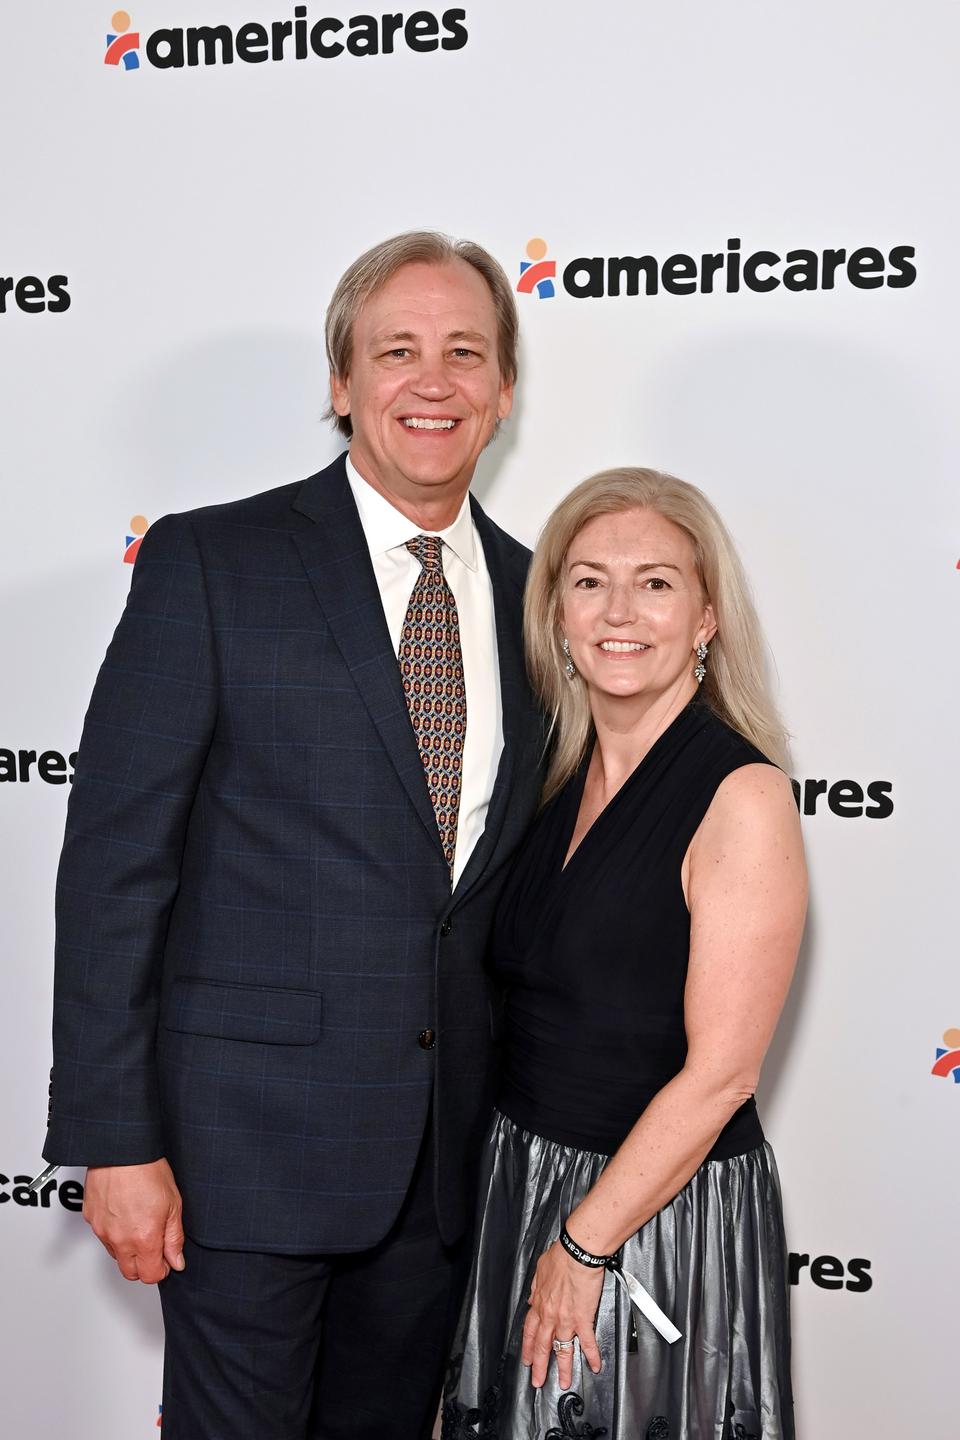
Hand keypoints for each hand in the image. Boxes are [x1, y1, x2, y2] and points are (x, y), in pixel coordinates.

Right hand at [83, 1159, 184, 1283]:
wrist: (122, 1150)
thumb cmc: (148, 1170)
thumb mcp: (174, 1204)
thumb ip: (174, 1238)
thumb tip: (176, 1260)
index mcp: (144, 1239)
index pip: (150, 1276)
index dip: (162, 1269)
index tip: (166, 1259)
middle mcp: (120, 1239)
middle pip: (130, 1273)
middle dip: (144, 1265)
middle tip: (154, 1246)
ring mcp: (102, 1230)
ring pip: (115, 1255)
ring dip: (128, 1249)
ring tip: (139, 1223)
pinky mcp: (90, 1219)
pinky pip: (103, 1236)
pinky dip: (114, 1232)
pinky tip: (124, 1214)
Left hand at [521, 1239, 603, 1389]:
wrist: (577, 1253)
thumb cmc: (561, 1256)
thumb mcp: (540, 1269)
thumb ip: (535, 1286)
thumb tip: (532, 1296)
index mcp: (540, 1302)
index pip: (530, 1330)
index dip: (529, 1346)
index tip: (527, 1358)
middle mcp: (550, 1314)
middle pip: (543, 1346)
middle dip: (539, 1366)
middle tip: (537, 1381)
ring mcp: (566, 1319)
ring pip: (563, 1350)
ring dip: (564, 1369)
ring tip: (564, 1382)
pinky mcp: (583, 1319)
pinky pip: (587, 1342)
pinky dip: (592, 1355)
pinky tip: (594, 1366)